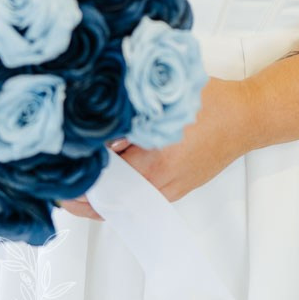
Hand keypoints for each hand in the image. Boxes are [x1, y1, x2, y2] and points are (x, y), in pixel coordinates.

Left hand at [56, 76, 253, 222]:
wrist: (246, 119)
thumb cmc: (212, 102)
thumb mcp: (166, 94)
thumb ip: (131, 102)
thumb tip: (89, 111)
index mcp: (157, 159)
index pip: (104, 180)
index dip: (75, 180)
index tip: (52, 174)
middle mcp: (161, 182)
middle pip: (107, 200)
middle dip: (78, 192)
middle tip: (52, 179)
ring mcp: (168, 191)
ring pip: (120, 205)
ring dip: (94, 196)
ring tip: (69, 180)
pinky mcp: (173, 192)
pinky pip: (135, 201)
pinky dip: (115, 194)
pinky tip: (100, 179)